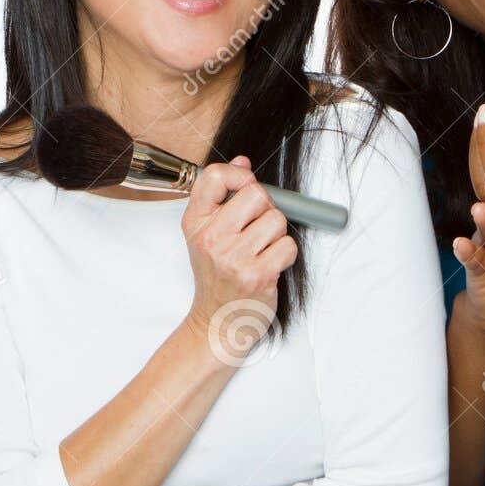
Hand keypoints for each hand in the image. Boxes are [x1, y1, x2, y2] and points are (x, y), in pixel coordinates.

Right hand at [180, 156, 297, 362]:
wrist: (216, 323)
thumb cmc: (216, 277)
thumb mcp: (207, 234)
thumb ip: (223, 196)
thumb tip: (243, 162)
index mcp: (196, 222)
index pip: (215, 176)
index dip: (239, 174)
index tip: (246, 186)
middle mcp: (211, 238)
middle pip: (257, 194)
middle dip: (266, 209)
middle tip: (257, 229)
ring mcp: (234, 258)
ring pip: (277, 220)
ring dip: (277, 234)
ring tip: (262, 251)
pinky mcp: (257, 275)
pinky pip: (288, 246)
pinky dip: (286, 255)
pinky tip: (270, 265)